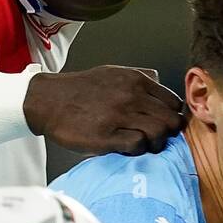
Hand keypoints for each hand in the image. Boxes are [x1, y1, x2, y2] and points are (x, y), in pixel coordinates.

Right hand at [24, 64, 185, 155]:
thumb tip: (159, 79)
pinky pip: (137, 145)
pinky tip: (128, 148)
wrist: (49, 100)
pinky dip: (138, 149)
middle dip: (168, 133)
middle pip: (170, 120)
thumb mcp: (112, 72)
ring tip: (145, 145)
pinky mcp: (106, 136)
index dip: (172, 116)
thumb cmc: (80, 89)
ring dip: (155, 144)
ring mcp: (119, 116)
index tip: (165, 124)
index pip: (173, 102)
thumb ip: (138, 76)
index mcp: (135, 81)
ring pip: (158, 133)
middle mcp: (131, 96)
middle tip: (158, 139)